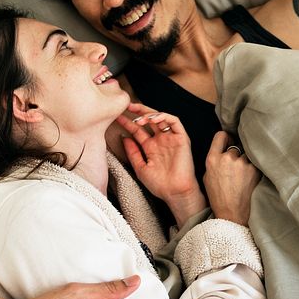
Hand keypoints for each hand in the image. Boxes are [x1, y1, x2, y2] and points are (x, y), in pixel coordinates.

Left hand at [117, 102, 204, 223]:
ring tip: (140, 117)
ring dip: (150, 114)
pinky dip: (164, 117)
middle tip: (127, 106)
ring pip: (161, 118)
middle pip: (149, 121)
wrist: (175, 192)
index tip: (117, 117)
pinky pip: (175, 122)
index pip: (138, 131)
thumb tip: (124, 138)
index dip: (128, 123)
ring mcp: (171, 139)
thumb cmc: (159, 184)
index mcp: (151, 147)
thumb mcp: (140, 167)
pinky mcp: (181, 138)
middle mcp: (161, 141)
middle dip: (139, 112)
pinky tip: (154, 119)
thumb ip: (133, 152)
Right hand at [203, 131, 260, 225]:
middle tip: (236, 167)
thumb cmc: (218, 198)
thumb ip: (214, 161)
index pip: (221, 135)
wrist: (232, 214)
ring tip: (243, 177)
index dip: (226, 138)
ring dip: (245, 162)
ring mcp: (241, 163)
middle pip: (235, 146)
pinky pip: (254, 163)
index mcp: (212, 159)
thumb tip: (222, 150)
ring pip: (246, 155)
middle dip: (236, 154)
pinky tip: (249, 180)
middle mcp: (226, 158)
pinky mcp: (254, 169)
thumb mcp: (207, 177)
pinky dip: (253, 169)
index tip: (229, 142)